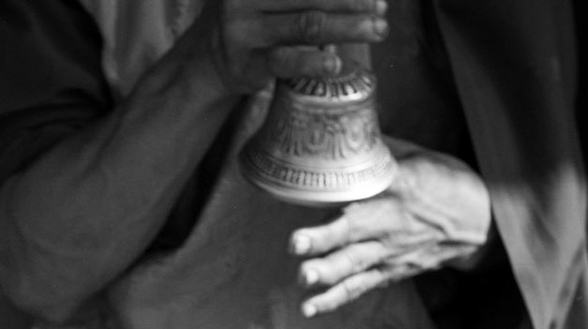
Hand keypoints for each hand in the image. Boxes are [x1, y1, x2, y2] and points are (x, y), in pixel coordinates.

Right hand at [195, 0, 388, 96]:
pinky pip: (284, 60)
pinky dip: (312, 61)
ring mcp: (245, 30)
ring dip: (348, 27)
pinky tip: (335, 62)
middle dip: (353, 1)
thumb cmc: (252, 19)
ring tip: (378, 29)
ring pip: (307, 24)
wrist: (205, 62)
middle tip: (382, 7)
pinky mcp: (247, 63)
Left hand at [291, 142, 492, 315]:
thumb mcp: (417, 157)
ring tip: (303, 277)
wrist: (480, 222)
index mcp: (400, 184)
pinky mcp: (390, 272)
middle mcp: (393, 219)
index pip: (372, 182)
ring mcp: (391, 249)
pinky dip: (334, 299)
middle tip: (296, 242)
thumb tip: (340, 132)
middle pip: (355, 229)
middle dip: (324, 237)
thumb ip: (378, 151)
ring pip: (355, 262)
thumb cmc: (443, 182)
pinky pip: (360, 287)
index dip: (347, 184)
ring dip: (327, 272)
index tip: (320, 182)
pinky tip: (308, 308)